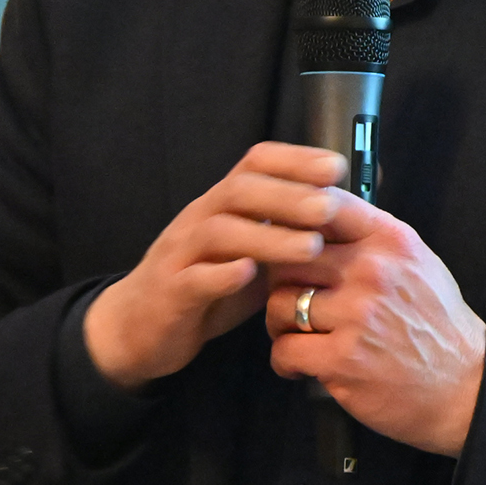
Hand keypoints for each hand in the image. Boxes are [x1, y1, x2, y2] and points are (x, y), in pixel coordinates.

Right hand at [84, 142, 345, 388]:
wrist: (140, 326)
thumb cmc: (207, 282)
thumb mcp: (251, 251)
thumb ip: (286, 232)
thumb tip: (345, 213)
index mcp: (223, 203)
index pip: (256, 163)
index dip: (295, 159)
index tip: (336, 166)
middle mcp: (200, 218)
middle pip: (241, 190)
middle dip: (289, 195)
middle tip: (331, 206)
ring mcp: (181, 253)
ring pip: (220, 231)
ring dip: (268, 236)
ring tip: (310, 247)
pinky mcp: (170, 292)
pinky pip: (193, 278)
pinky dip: (222, 274)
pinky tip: (249, 274)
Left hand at [265, 192, 485, 457]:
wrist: (465, 386)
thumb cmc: (436, 325)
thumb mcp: (417, 263)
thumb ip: (371, 239)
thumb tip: (319, 219)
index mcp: (390, 241)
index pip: (326, 205)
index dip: (293, 216)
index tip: (282, 234)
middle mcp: (373, 271)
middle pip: (289, 257)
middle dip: (280, 280)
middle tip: (288, 296)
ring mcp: (357, 316)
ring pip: (279, 303)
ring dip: (279, 323)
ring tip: (296, 333)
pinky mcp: (343, 359)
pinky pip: (285, 349)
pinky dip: (285, 360)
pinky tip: (300, 364)